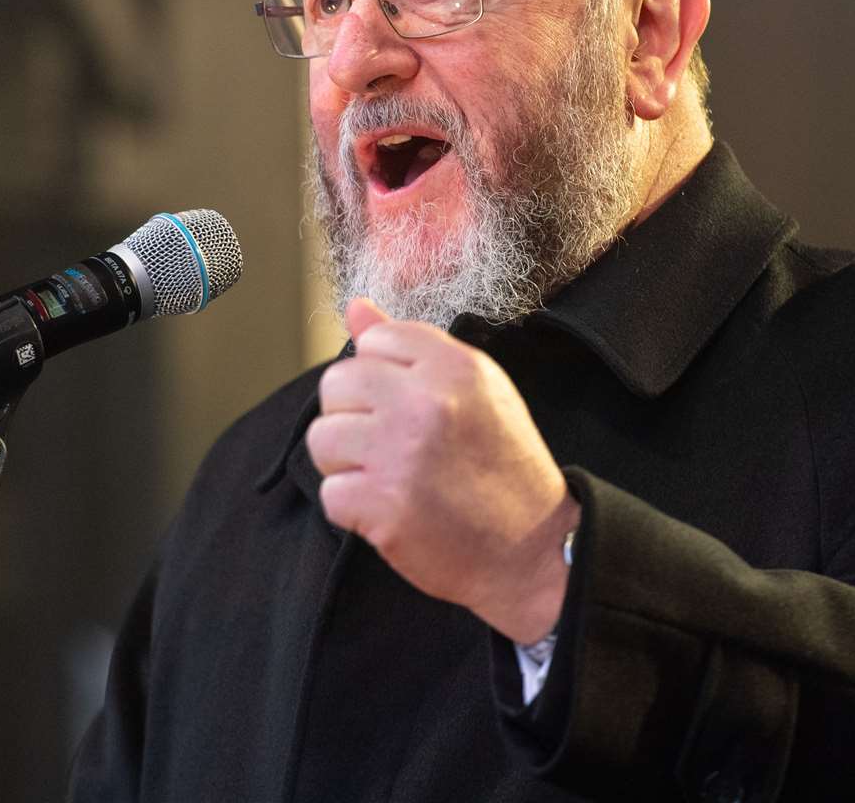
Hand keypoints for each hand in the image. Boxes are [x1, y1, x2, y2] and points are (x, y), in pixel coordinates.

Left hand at [306, 298, 579, 643]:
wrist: (532, 549)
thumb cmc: (501, 465)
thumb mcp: (476, 390)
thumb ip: (412, 348)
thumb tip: (354, 306)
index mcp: (455, 367)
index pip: (373, 341)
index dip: (380, 377)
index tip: (406, 408)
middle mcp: (427, 402)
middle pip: (336, 384)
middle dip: (352, 416)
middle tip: (389, 446)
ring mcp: (402, 454)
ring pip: (322, 437)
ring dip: (345, 463)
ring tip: (386, 477)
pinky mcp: (383, 506)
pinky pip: (330, 492)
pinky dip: (353, 508)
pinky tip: (390, 510)